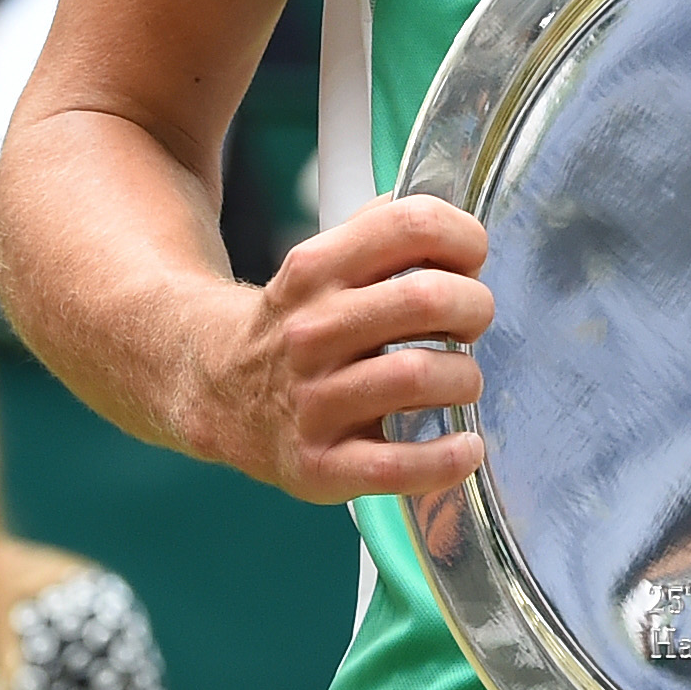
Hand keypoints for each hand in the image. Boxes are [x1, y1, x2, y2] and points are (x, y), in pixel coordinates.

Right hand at [194, 195, 493, 502]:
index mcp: (316, 270)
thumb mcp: (322, 264)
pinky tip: (464, 446)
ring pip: (420, 376)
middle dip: (475, 308)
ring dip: (465, 378)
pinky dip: (447, 459)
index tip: (472, 260)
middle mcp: (310, 332)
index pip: (411, 225)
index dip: (464, 237)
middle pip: (427, 297)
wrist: (215, 391)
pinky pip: (397, 466)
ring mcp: (312, 401)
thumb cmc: (299, 326)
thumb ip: (382, 232)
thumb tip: (453, 223)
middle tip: (469, 325)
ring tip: (459, 381)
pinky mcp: (318, 465)